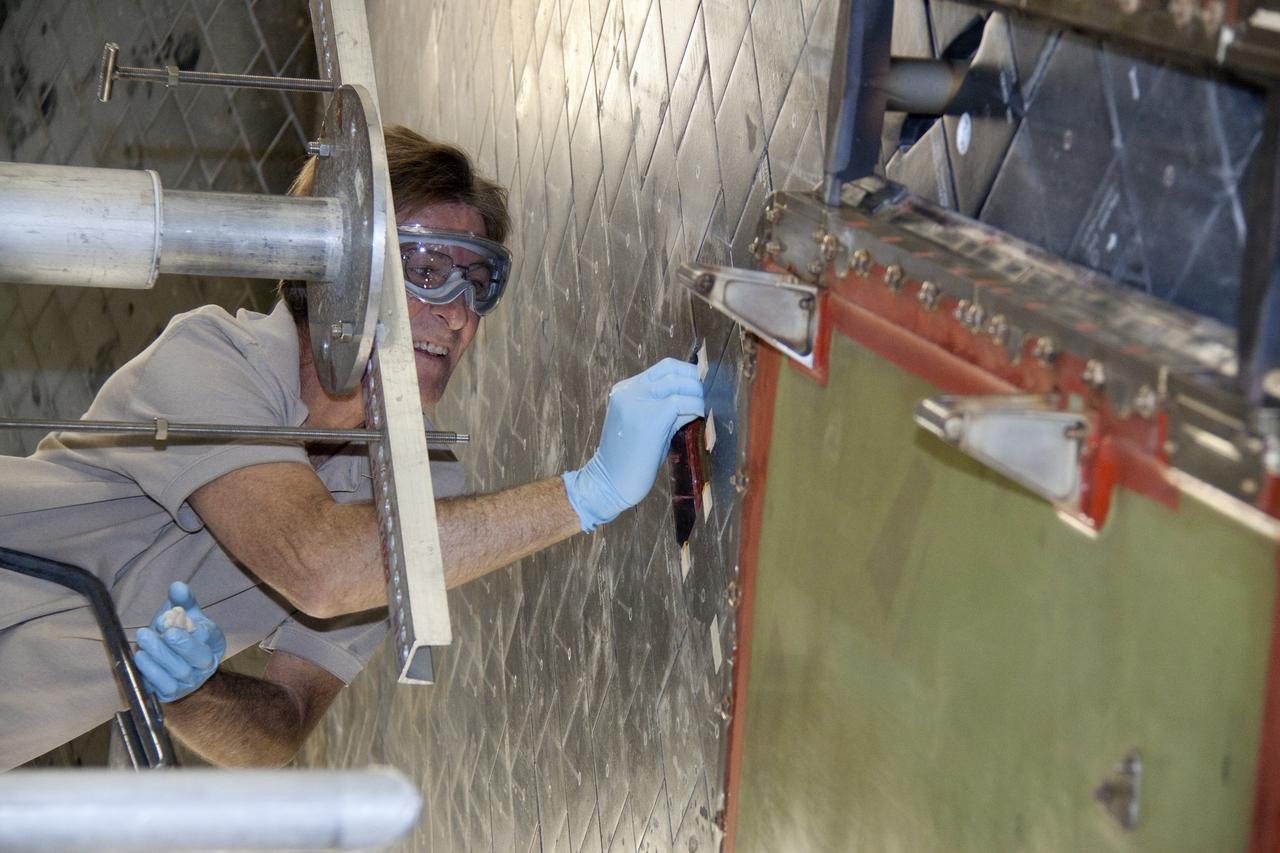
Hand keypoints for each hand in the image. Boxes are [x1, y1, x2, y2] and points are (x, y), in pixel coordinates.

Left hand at [133, 582, 225, 702]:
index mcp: (213, 642)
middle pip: (198, 657)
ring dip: (160, 655)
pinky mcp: (171, 693)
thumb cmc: (180, 635)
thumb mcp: (184, 615)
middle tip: (165, 632)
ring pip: (178, 671)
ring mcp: (189, 681)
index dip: (192, 628)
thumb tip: (177, 586)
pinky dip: (150, 672)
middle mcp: (206, 664)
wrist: (174, 664)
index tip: (173, 617)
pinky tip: (140, 657)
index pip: (208, 635)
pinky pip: (162, 686)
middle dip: (181, 644)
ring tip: (143, 638)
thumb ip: (183, 600)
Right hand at [562, 358, 704, 530]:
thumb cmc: (630, 459)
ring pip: (676, 382)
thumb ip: (667, 409)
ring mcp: (638, 403)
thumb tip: (695, 399)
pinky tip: (699, 416)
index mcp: (625, 390)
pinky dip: (694, 406)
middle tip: (706, 394)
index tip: (699, 384)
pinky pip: (680, 403)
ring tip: (703, 406)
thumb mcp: (647, 425)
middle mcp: (629, 392)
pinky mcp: (650, 418)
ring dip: (696, 393)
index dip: (685, 371)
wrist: (610, 483)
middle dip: (694, 380)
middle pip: (671, 369)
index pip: (662, 368)